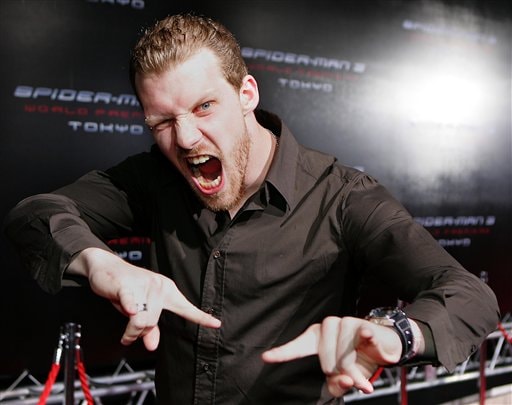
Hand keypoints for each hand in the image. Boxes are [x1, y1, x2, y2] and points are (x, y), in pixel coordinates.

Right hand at [68, 248, 220, 349]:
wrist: (105, 268)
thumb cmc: (126, 290)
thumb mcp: (139, 310)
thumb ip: (148, 327)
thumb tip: (152, 346)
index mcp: (166, 291)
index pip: (185, 307)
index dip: (201, 317)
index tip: (216, 324)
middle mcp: (158, 286)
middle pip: (153, 320)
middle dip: (139, 331)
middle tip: (129, 333)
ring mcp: (143, 284)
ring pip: (142, 318)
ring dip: (130, 330)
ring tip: (124, 329)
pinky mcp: (126, 285)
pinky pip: (131, 302)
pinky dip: (130, 307)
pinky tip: (130, 309)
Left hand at [261, 316, 402, 396]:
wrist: (384, 346)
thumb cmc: (359, 359)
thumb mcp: (345, 376)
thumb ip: (338, 383)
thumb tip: (345, 381)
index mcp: (318, 338)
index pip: (298, 347)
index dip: (282, 353)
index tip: (266, 358)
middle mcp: (328, 327)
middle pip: (325, 358)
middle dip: (338, 374)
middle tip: (349, 379)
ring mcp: (345, 323)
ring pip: (343, 354)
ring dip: (353, 370)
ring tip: (361, 378)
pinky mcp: (363, 324)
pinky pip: (361, 335)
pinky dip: (365, 340)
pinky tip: (367, 337)